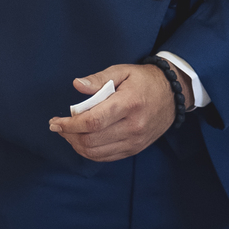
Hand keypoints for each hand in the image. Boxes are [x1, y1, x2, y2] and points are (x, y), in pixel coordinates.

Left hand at [49, 61, 187, 161]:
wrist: (173, 95)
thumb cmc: (144, 81)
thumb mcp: (122, 71)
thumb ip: (98, 79)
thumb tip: (77, 85)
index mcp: (128, 104)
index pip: (92, 121)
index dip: (69, 125)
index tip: (55, 122)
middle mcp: (132, 126)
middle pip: (91, 140)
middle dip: (69, 135)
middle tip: (59, 127)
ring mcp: (134, 141)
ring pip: (96, 153)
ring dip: (77, 145)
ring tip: (69, 134)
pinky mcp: (135, 149)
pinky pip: (106, 157)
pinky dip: (89, 152)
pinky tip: (83, 141)